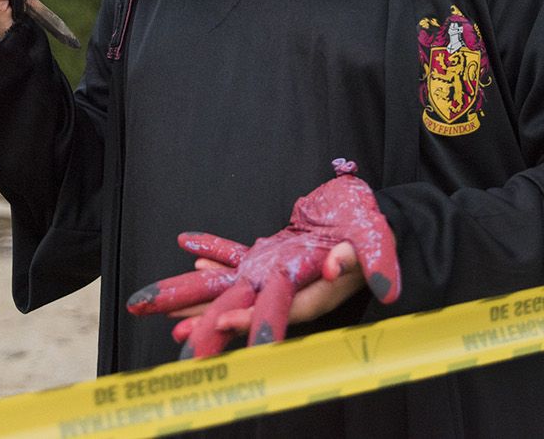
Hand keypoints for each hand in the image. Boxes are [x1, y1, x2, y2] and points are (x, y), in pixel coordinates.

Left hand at [126, 159, 400, 357]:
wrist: (373, 213)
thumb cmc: (376, 227)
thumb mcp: (374, 240)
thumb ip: (366, 259)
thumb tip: (338, 267)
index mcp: (316, 291)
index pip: (279, 310)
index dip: (250, 317)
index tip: (221, 321)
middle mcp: (293, 288)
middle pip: (246, 307)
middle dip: (210, 319)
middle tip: (175, 331)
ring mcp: (280, 271)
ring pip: (235, 287)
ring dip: (203, 294)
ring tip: (167, 306)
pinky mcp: (276, 255)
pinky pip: (241, 259)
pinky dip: (216, 254)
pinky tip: (190, 250)